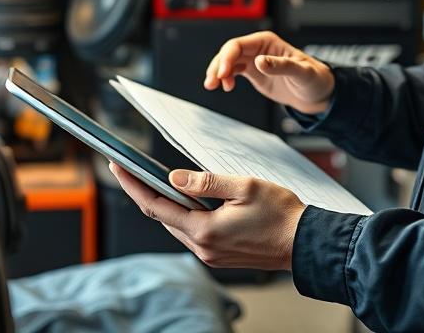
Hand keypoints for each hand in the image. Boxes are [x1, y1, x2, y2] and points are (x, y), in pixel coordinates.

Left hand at [109, 163, 304, 270]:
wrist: (305, 243)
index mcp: (205, 230)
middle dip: (144, 192)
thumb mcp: (244, 186)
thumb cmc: (281, 214)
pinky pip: (193, 233)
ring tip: (153, 180)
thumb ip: (206, 182)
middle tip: (130, 168)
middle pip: (163, 218)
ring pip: (177, 226)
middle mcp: (204, 247)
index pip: (156, 206)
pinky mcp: (220, 255)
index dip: (133, 185)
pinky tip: (186, 200)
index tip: (118, 167)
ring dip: (165, 205)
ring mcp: (211, 255)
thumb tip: (174, 179)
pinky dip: (184, 215)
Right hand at [204, 30, 334, 114]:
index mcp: (267, 42)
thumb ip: (281, 66)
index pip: (238, 45)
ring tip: (212, 85)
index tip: (222, 73)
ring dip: (218, 72)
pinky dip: (225, 78)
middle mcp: (258, 49)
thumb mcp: (301, 72)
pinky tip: (225, 86)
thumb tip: (259, 61)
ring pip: (229, 62)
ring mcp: (255, 61)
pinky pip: (233, 71)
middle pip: (229, 52)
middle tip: (212, 82)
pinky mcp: (254, 73)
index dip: (226, 58)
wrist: (317, 93)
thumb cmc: (314, 78)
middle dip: (218, 65)